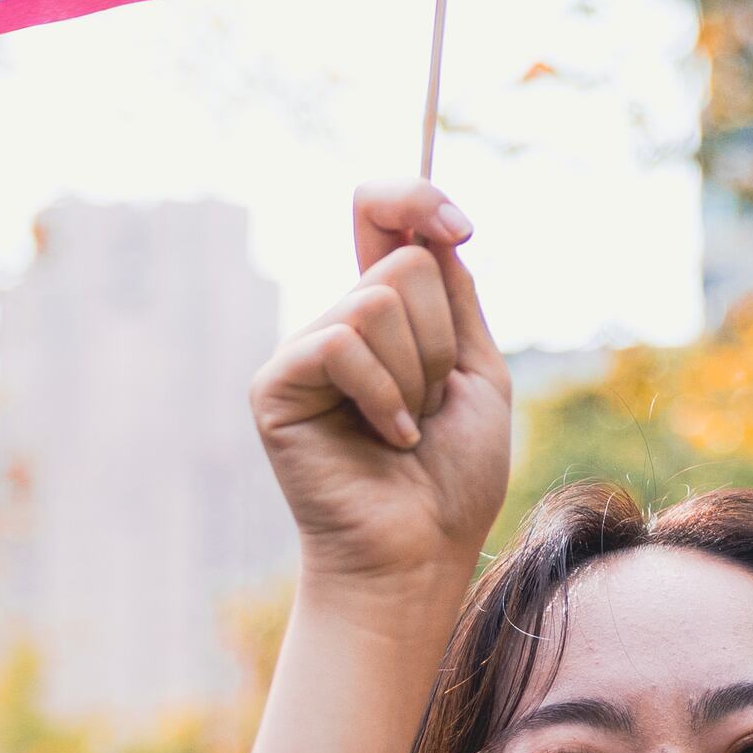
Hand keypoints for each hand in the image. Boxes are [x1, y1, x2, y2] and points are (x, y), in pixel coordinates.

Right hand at [252, 183, 512, 616]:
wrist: (421, 554)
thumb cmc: (452, 478)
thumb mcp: (476, 371)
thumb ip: (455, 297)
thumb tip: (432, 224)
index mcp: (384, 314)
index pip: (380, 215)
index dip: (416, 199)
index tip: (463, 228)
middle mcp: (337, 322)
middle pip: (404, 263)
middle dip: (441, 342)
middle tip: (429, 406)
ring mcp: (303, 352)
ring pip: (379, 302)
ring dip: (417, 376)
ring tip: (404, 430)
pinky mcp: (276, 384)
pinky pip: (343, 342)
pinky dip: (384, 395)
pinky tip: (386, 440)